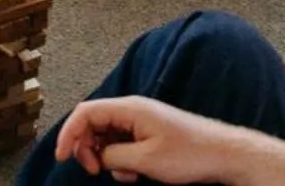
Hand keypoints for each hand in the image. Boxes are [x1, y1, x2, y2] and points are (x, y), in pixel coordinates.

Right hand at [55, 95, 258, 182]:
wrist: (223, 154)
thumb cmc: (189, 154)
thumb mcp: (145, 160)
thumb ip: (114, 156)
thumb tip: (98, 157)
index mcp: (130, 109)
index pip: (86, 112)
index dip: (69, 133)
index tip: (62, 157)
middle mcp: (133, 110)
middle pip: (93, 123)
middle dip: (86, 148)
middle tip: (93, 171)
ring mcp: (141, 121)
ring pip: (106, 135)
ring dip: (105, 157)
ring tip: (122, 175)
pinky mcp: (149, 133)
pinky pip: (122, 143)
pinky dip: (120, 160)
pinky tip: (134, 174)